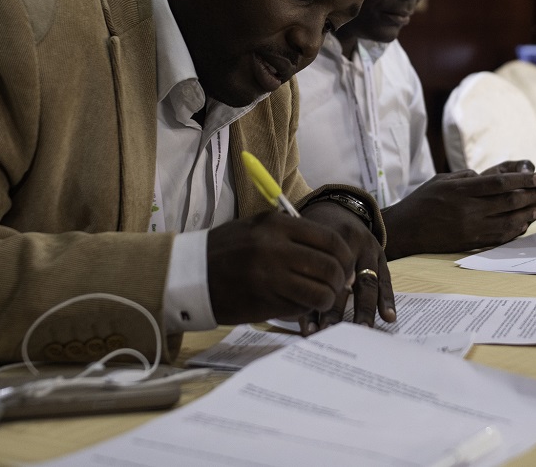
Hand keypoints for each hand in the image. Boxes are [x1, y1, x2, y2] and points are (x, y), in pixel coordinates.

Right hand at [206, 211, 355, 324]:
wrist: (190, 273)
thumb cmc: (227, 248)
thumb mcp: (259, 228)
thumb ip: (293, 235)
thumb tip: (332, 252)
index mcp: (277, 225)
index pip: (330, 240)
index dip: (344, 255)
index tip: (344, 264)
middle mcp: (276, 248)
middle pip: (331, 267)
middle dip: (340, 280)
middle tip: (337, 285)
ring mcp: (271, 277)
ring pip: (321, 292)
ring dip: (327, 299)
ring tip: (321, 298)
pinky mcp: (265, 301)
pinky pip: (301, 308)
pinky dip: (306, 309)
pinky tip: (299, 305)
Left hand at [298, 199, 394, 333]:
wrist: (339, 209)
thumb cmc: (314, 234)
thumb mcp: (305, 243)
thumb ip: (302, 274)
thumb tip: (296, 318)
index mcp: (325, 239)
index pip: (320, 274)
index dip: (314, 302)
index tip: (310, 330)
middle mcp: (349, 243)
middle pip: (344, 279)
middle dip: (338, 309)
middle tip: (333, 332)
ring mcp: (369, 249)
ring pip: (368, 281)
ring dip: (365, 308)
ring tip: (363, 330)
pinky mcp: (381, 255)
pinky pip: (386, 279)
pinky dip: (387, 299)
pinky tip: (389, 317)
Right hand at [382, 160, 535, 258]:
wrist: (405, 230)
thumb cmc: (422, 201)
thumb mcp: (442, 179)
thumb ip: (467, 176)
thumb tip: (492, 177)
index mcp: (461, 190)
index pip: (499, 183)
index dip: (522, 180)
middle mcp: (468, 210)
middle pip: (509, 202)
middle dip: (531, 196)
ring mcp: (470, 228)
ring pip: (509, 222)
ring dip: (528, 214)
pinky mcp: (471, 242)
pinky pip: (500, 237)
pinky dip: (516, 230)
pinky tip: (523, 223)